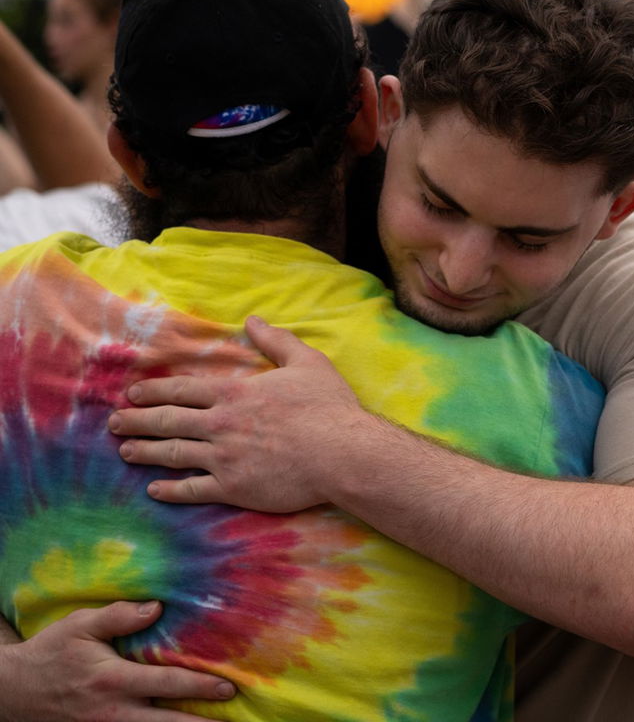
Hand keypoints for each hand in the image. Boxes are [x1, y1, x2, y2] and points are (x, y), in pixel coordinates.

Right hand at [0, 601, 232, 720]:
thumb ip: (119, 617)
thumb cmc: (50, 652)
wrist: (12, 691)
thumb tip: (157, 607)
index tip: (227, 687)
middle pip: (166, 721)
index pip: (166, 683)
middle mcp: (113, 709)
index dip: (199, 686)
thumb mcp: (80, 626)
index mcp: (113, 679)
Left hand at [109, 316, 367, 511]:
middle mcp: (221, 424)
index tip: (132, 394)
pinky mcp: (233, 487)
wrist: (343, 454)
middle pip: (167, 421)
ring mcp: (223, 458)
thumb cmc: (328, 407)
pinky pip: (192, 490)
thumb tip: (253, 319)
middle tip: (114, 423)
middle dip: (136, 420)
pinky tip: (154, 489)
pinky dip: (169, 490)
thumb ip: (276, 341)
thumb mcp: (307, 362)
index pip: (182, 390)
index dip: (154, 391)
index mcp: (235, 393)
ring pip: (172, 454)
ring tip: (124, 451)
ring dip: (144, 452)